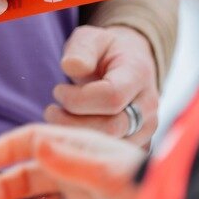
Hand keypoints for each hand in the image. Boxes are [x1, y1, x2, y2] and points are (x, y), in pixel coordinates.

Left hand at [48, 25, 159, 144]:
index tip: (57, 91)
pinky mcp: (140, 146)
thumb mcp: (91, 39)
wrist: (129, 65)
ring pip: (110, 148)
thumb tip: (71, 66)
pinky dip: (86, 152)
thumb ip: (81, 49)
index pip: (111, 97)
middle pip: (111, 128)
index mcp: (138, 75)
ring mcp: (147, 129)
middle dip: (72, 123)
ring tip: (59, 121)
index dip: (77, 99)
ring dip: (76, 138)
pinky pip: (112, 160)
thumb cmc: (105, 52)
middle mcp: (148, 106)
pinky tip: (70, 137)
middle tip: (51, 111)